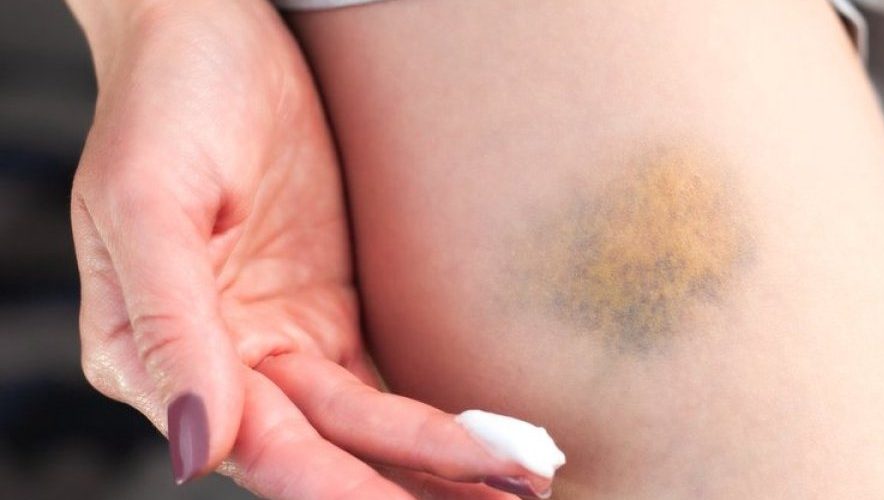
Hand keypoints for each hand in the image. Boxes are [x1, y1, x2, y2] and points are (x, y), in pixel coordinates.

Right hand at [67, 1, 551, 496]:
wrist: (213, 35)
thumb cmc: (167, 103)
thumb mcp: (145, 204)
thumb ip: (169, 329)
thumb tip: (196, 451)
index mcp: (156, 358)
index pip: (264, 449)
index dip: (345, 488)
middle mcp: (222, 366)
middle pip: (327, 452)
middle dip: (414, 485)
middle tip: (509, 499)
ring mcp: (278, 341)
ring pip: (365, 429)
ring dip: (437, 465)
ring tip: (519, 484)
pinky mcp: (325, 312)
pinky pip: (383, 384)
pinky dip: (432, 422)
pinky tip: (482, 448)